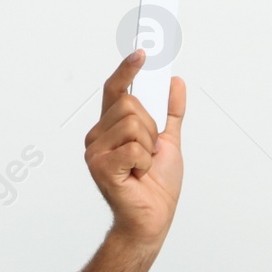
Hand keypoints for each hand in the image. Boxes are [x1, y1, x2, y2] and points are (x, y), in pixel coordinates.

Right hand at [84, 51, 184, 250]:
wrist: (152, 219)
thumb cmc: (156, 185)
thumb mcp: (170, 141)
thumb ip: (171, 112)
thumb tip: (175, 82)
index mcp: (111, 127)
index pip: (115, 89)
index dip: (127, 69)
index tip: (142, 52)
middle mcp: (98, 135)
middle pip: (130, 104)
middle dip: (150, 127)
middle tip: (150, 150)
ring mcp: (95, 151)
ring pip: (133, 124)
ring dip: (148, 147)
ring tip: (142, 165)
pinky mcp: (99, 166)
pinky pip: (134, 147)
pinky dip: (144, 162)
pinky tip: (137, 175)